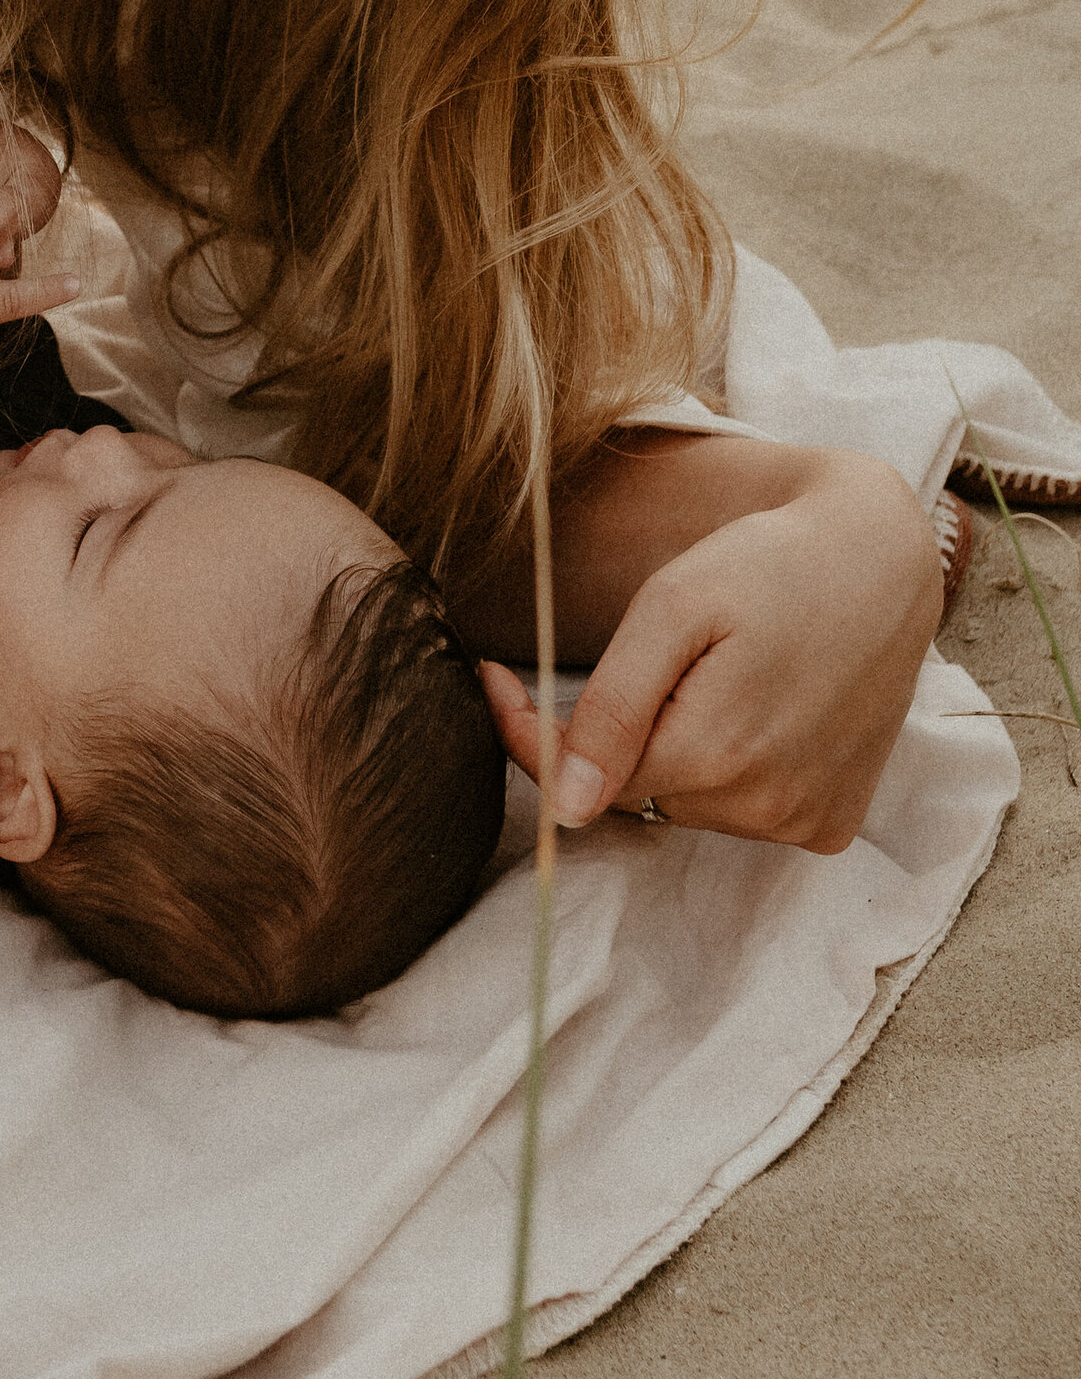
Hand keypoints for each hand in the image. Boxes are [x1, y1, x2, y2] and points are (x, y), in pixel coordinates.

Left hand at [480, 447, 939, 850]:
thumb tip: (565, 806)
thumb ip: (613, 707)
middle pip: (638, 790)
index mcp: (715, 756)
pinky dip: (735, 771)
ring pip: (690, 803)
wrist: (880, 557)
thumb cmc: (767, 564)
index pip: (580, 782)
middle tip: (656, 655)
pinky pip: (748, 813)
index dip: (534, 734)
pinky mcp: (834, 821)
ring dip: (683, 751)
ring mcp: (806, 821)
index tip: (496, 674)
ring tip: (721, 672)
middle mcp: (765, 807)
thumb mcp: (673, 607)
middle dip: (624, 732)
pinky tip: (759, 709)